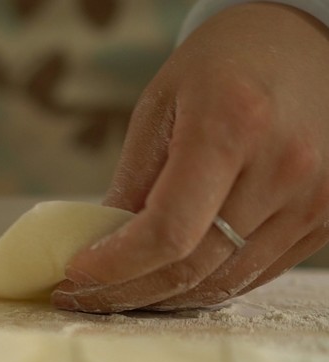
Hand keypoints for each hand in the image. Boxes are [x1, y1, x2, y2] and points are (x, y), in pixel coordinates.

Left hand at [53, 3, 328, 312]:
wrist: (302, 45)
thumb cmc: (222, 66)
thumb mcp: (160, 105)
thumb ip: (134, 179)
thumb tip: (101, 243)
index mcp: (232, 126)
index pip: (168, 231)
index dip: (116, 265)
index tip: (75, 273)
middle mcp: (284, 169)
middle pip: (194, 268)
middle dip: (127, 292)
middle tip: (81, 294)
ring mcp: (315, 200)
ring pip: (224, 283)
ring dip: (163, 297)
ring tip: (116, 291)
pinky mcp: (326, 220)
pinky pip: (254, 275)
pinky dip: (205, 284)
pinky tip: (166, 278)